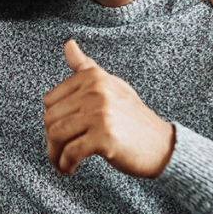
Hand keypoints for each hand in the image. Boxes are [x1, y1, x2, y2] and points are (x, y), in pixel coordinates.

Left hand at [43, 41, 174, 177]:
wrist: (162, 145)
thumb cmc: (133, 117)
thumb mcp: (111, 85)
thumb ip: (86, 67)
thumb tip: (68, 44)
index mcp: (93, 77)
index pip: (50, 100)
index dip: (51, 119)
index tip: (59, 132)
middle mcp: (96, 91)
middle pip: (50, 118)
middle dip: (50, 140)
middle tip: (59, 152)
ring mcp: (100, 114)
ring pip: (57, 135)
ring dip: (55, 155)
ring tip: (62, 162)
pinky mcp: (104, 137)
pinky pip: (71, 152)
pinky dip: (66, 164)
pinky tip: (70, 169)